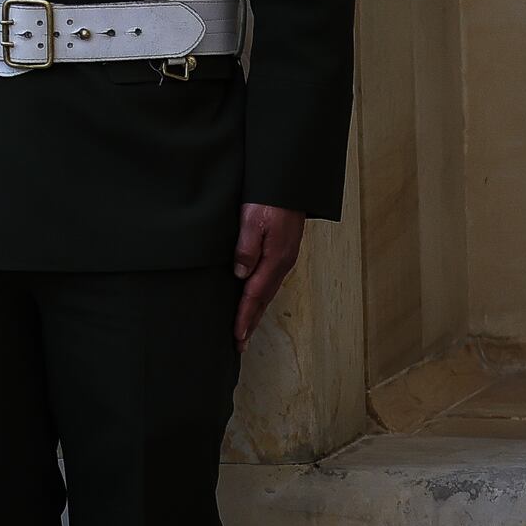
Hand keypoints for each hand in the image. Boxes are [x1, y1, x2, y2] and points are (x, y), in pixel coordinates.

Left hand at [233, 203, 306, 342]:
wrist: (289, 183)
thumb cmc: (269, 199)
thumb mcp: (252, 220)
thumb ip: (246, 248)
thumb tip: (241, 275)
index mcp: (275, 258)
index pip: (255, 294)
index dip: (244, 316)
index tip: (236, 335)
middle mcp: (282, 263)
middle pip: (264, 299)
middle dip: (250, 322)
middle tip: (239, 343)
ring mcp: (284, 258)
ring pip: (268, 292)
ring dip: (256, 312)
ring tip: (245, 329)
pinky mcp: (283, 252)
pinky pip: (270, 281)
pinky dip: (261, 296)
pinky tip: (254, 300)